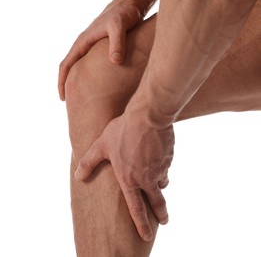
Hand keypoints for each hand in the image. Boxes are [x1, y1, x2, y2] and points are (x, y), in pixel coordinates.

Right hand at [58, 0, 142, 100]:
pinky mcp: (102, 49)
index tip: (63, 98)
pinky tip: (98, 86)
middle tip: (71, 103)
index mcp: (83, 42)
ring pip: (80, 68)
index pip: (66, 65)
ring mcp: (93, 47)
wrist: (130, 3)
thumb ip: (117, 43)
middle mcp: (85, 45)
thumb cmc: (124, 13)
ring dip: (77, 82)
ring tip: (82, 98)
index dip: (62, 82)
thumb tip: (115, 62)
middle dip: (67, 85)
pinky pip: (91, 66)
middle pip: (71, 68)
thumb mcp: (120, 26)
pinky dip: (89, 77)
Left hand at [74, 112, 173, 240]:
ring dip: (159, 184)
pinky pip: (165, 167)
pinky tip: (156, 157)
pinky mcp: (169, 158)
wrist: (147, 117)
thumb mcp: (101, 145)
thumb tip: (77, 176)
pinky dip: (161, 167)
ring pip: (162, 182)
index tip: (147, 235)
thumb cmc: (122, 131)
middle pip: (157, 202)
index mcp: (129, 180)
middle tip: (164, 221)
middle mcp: (147, 179)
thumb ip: (89, 162)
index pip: (136, 208)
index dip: (141, 224)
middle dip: (161, 214)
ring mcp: (160, 169)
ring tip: (157, 182)